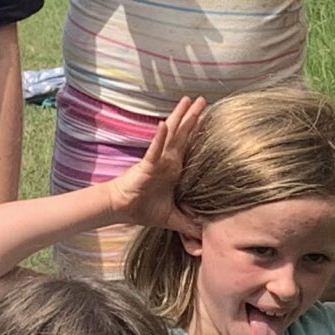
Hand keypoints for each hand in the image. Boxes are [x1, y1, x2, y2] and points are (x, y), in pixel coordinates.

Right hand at [105, 97, 204, 230]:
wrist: (122, 208)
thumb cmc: (144, 208)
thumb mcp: (173, 218)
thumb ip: (189, 224)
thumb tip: (206, 235)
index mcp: (175, 168)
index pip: (190, 146)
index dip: (199, 132)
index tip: (211, 118)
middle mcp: (168, 160)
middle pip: (184, 134)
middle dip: (194, 116)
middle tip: (203, 99)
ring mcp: (158, 160)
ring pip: (171, 134)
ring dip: (179, 117)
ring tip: (187, 100)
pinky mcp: (147, 165)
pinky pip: (155, 149)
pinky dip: (160, 137)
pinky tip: (164, 124)